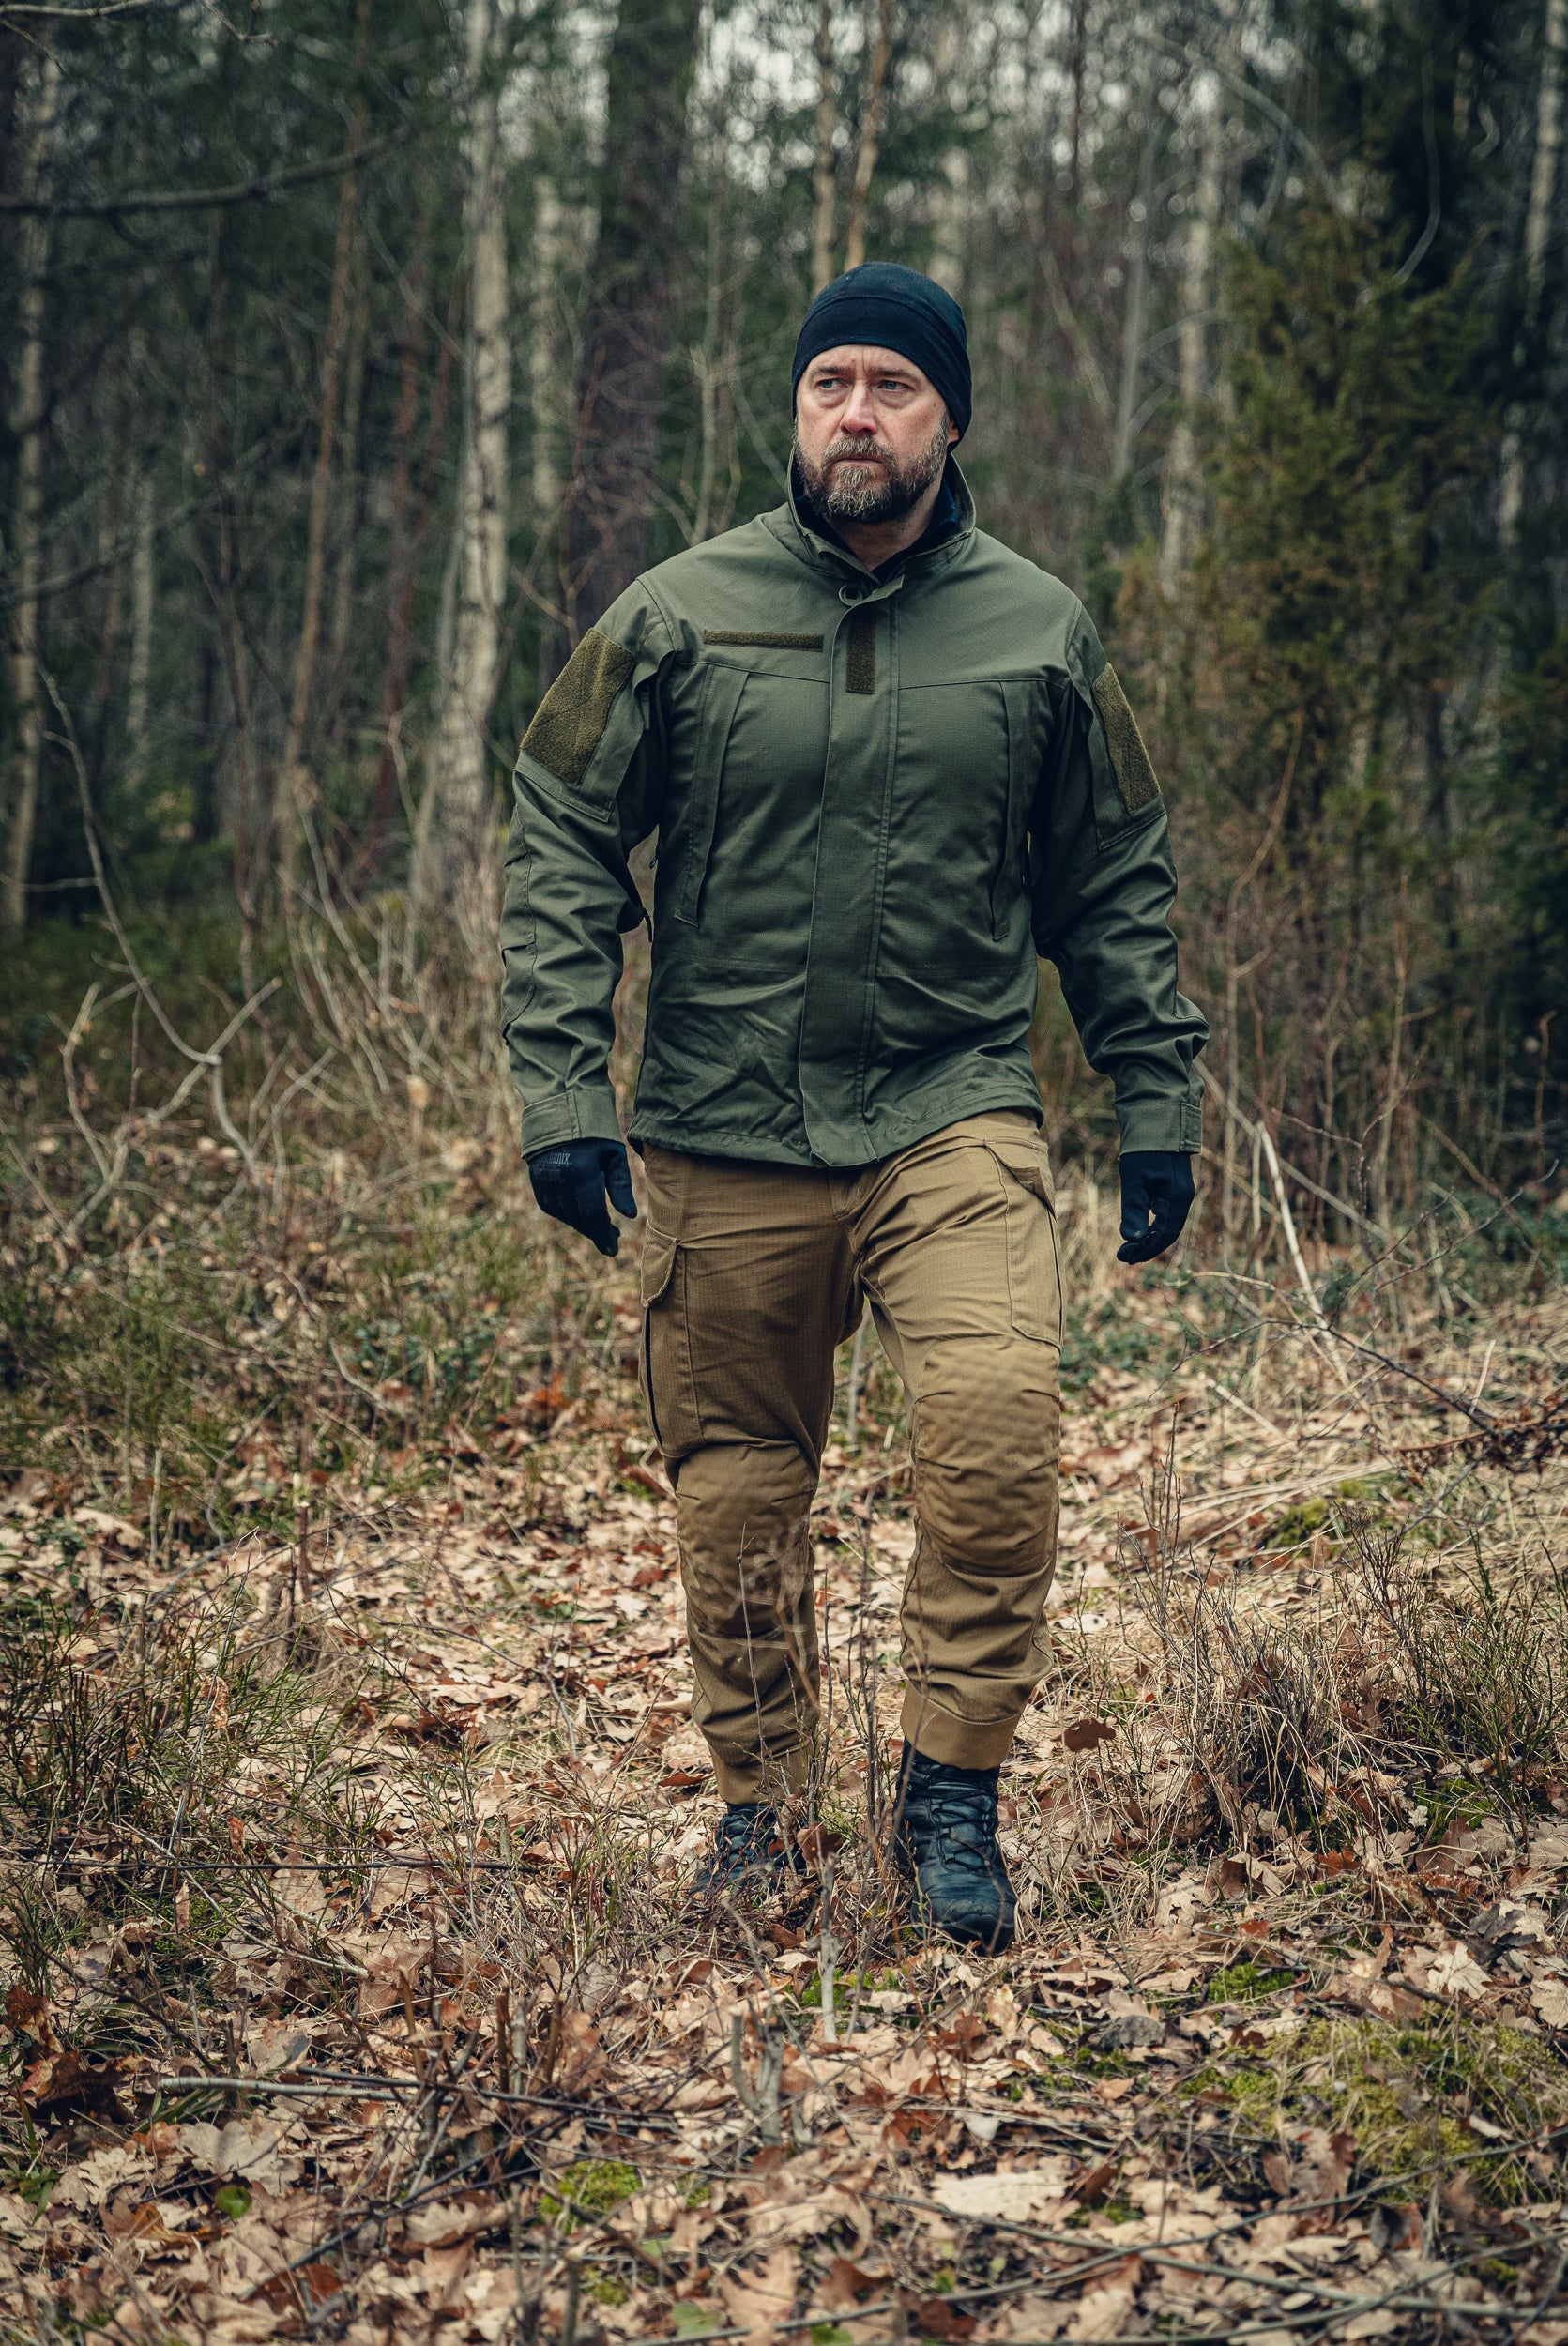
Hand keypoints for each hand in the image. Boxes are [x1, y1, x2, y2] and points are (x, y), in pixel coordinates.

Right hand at [528, 1138, 637, 1255]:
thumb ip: (620, 1186)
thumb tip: (630, 1215)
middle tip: (613, 1238)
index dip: (603, 1236)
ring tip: (601, 1225)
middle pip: (579, 1219)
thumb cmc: (595, 1133)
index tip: (613, 1251)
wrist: (561, 1111)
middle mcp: (561, 1179)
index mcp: (583, 1172)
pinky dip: (566, 1214)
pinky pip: (551, 1207)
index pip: (593, 1215)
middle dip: (596, 1232)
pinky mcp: (536, 1179)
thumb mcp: (614, 1155)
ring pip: (564, 1215)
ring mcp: (545, 1180)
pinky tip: (580, 1214)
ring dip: (582, 1224)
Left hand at [1117, 1151, 1194, 1263]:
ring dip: (1149, 1238)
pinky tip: (1140, 1227)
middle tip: (1124, 1256)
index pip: (1164, 1235)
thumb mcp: (1134, 1181)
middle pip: (1168, 1233)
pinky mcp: (1175, 1186)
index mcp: (1178, 1198)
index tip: (1124, 1257)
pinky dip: (1154, 1225)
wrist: (1157, 1119)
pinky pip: (1167, 1214)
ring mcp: (1181, 1192)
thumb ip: (1134, 1211)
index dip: (1145, 1250)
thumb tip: (1131, 1239)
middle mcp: (1184, 1197)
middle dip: (1146, 1247)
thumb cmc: (1144, 1150)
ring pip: (1168, 1224)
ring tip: (1129, 1246)